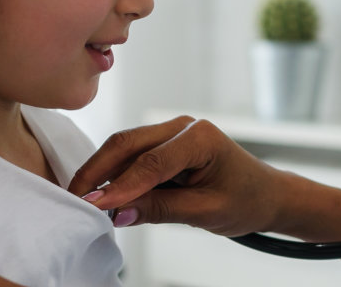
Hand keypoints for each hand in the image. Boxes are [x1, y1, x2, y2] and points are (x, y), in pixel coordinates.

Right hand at [68, 115, 298, 235]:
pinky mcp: (165, 143)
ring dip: (103, 173)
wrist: (265, 195)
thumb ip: (161, 210)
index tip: (93, 206)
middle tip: (74, 200)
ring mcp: (172, 132)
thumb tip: (118, 213)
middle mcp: (182, 126)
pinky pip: (133, 156)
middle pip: (128, 145)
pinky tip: (103, 194)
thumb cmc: (245, 201)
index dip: (119, 187)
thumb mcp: (205, 212)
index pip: (150, 163)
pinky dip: (116, 174)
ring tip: (83, 200)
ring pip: (125, 148)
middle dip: (98, 172)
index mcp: (199, 137)